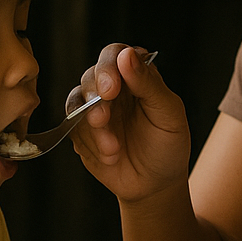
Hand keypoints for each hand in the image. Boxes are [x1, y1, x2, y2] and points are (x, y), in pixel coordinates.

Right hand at [69, 43, 190, 202]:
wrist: (155, 185)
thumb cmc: (167, 145)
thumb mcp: (168, 115)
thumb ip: (149, 84)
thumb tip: (127, 55)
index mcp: (135, 76)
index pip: (115, 55)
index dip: (109, 67)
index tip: (112, 88)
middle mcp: (112, 88)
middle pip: (91, 76)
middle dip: (94, 97)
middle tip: (102, 119)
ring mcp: (94, 109)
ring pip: (77, 102)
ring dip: (91, 125)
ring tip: (112, 148)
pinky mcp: (81, 132)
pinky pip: (72, 129)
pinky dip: (89, 143)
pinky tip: (110, 156)